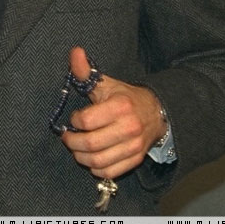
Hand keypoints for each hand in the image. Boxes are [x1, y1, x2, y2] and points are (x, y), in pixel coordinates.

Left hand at [60, 46, 167, 179]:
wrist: (156, 113)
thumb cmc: (125, 98)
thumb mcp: (107, 83)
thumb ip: (87, 71)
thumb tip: (75, 51)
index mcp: (120, 106)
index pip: (86, 120)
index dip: (74, 121)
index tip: (73, 118)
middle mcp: (128, 127)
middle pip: (91, 144)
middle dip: (72, 142)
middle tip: (68, 137)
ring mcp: (133, 146)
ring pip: (99, 161)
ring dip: (81, 157)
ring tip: (76, 149)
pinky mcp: (135, 159)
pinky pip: (110, 172)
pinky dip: (96, 168)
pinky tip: (91, 159)